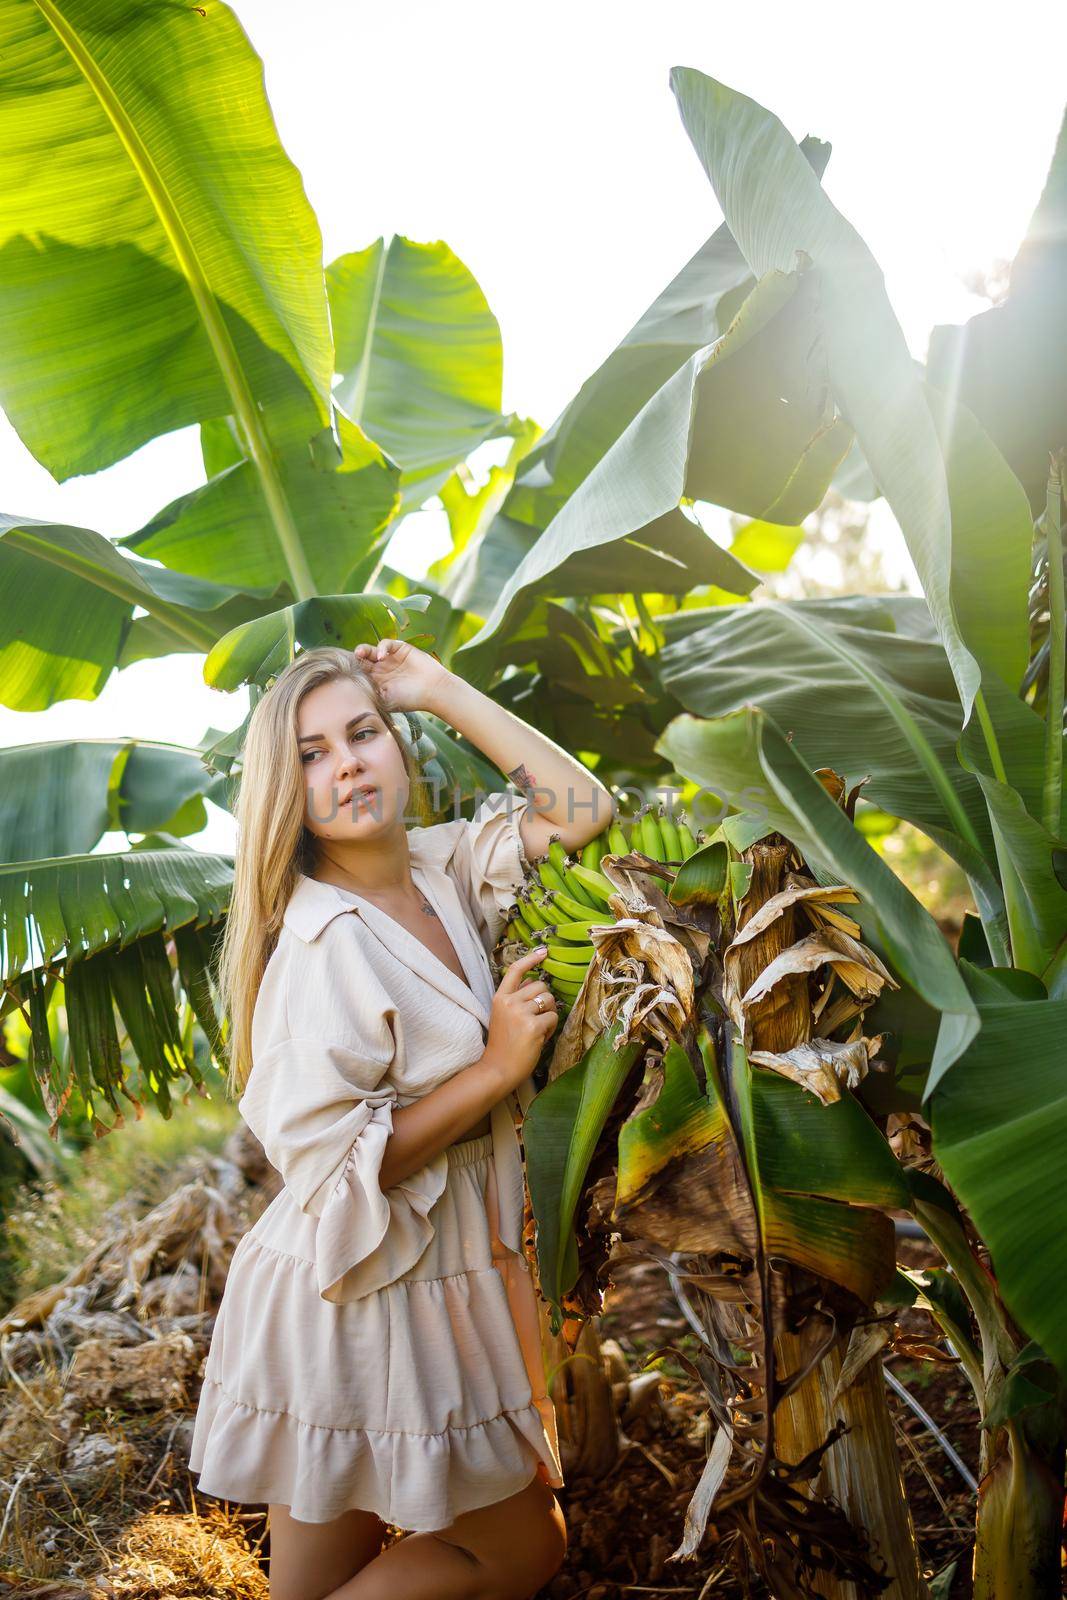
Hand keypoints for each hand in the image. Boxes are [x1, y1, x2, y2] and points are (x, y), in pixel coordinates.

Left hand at [352, 638, 450, 714]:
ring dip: (362, 650)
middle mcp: (380, 669)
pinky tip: (381, 656)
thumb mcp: (385, 700)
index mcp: (375, 682)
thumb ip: (368, 693)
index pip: (357, 673)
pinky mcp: (400, 648)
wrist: (433, 690)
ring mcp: (389, 658)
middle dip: (353, 659)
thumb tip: (348, 691)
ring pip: (369, 650)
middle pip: (361, 660)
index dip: (349, 670)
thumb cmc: (410, 700)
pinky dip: (381, 647)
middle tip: (349, 660)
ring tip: (360, 654)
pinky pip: (385, 643)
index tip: (343, 671)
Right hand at [482, 945, 557, 1092]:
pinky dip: (550, 1029)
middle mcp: (509, 1002)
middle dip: (546, 1001)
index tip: (544, 952)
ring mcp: (521, 1013)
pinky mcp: (533, 1026)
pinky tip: (540, 1039)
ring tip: (538, 1030)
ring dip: (549, 1014)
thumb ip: (517, 998)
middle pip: (541, 986)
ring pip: (550, 1000)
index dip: (531, 958)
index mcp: (500, 998)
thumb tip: (534, 982)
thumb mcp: (503, 1016)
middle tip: (537, 1019)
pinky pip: (553, 1018)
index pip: (516, 971)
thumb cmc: (503, 1045)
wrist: (497, 1069)